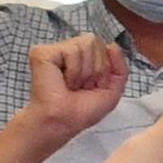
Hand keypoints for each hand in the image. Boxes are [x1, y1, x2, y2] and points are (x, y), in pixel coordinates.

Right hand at [21, 24, 134, 140]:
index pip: (104, 45)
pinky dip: (73, 70)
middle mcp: (67, 50)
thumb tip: (113, 45)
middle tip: (81, 86)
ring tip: (71, 85)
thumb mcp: (112, 90)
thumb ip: (120, 68)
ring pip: (86, 43)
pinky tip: (63, 81)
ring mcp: (54, 50)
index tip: (92, 86)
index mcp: (82, 58)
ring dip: (85, 71)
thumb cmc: (82, 111)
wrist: (64, 121)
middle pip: (96, 41)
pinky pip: (72, 50)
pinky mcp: (42, 52)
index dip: (104, 68)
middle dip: (96, 68)